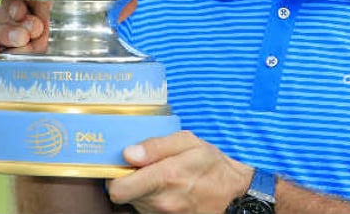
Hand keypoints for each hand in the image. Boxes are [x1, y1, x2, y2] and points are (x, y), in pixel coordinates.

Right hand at [0, 0, 140, 70]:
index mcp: (40, 10)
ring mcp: (6, 44)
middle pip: (2, 9)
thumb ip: (113, 12)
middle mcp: (20, 25)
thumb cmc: (83, 55)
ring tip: (23, 42)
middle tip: (35, 30)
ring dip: (2, 32)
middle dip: (14, 18)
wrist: (73, 94)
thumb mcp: (101, 32)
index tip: (28, 8)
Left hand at [107, 131, 251, 213]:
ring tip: (161, 179)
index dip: (115, 175)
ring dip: (141, 191)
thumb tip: (128, 153)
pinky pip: (147, 210)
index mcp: (165, 177)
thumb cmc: (211, 165)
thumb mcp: (188, 142)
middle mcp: (162, 202)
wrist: (234, 192)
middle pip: (123, 195)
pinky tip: (166, 191)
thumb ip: (156, 145)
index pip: (117, 189)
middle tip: (145, 169)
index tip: (124, 165)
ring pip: (135, 203)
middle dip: (129, 180)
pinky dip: (151, 201)